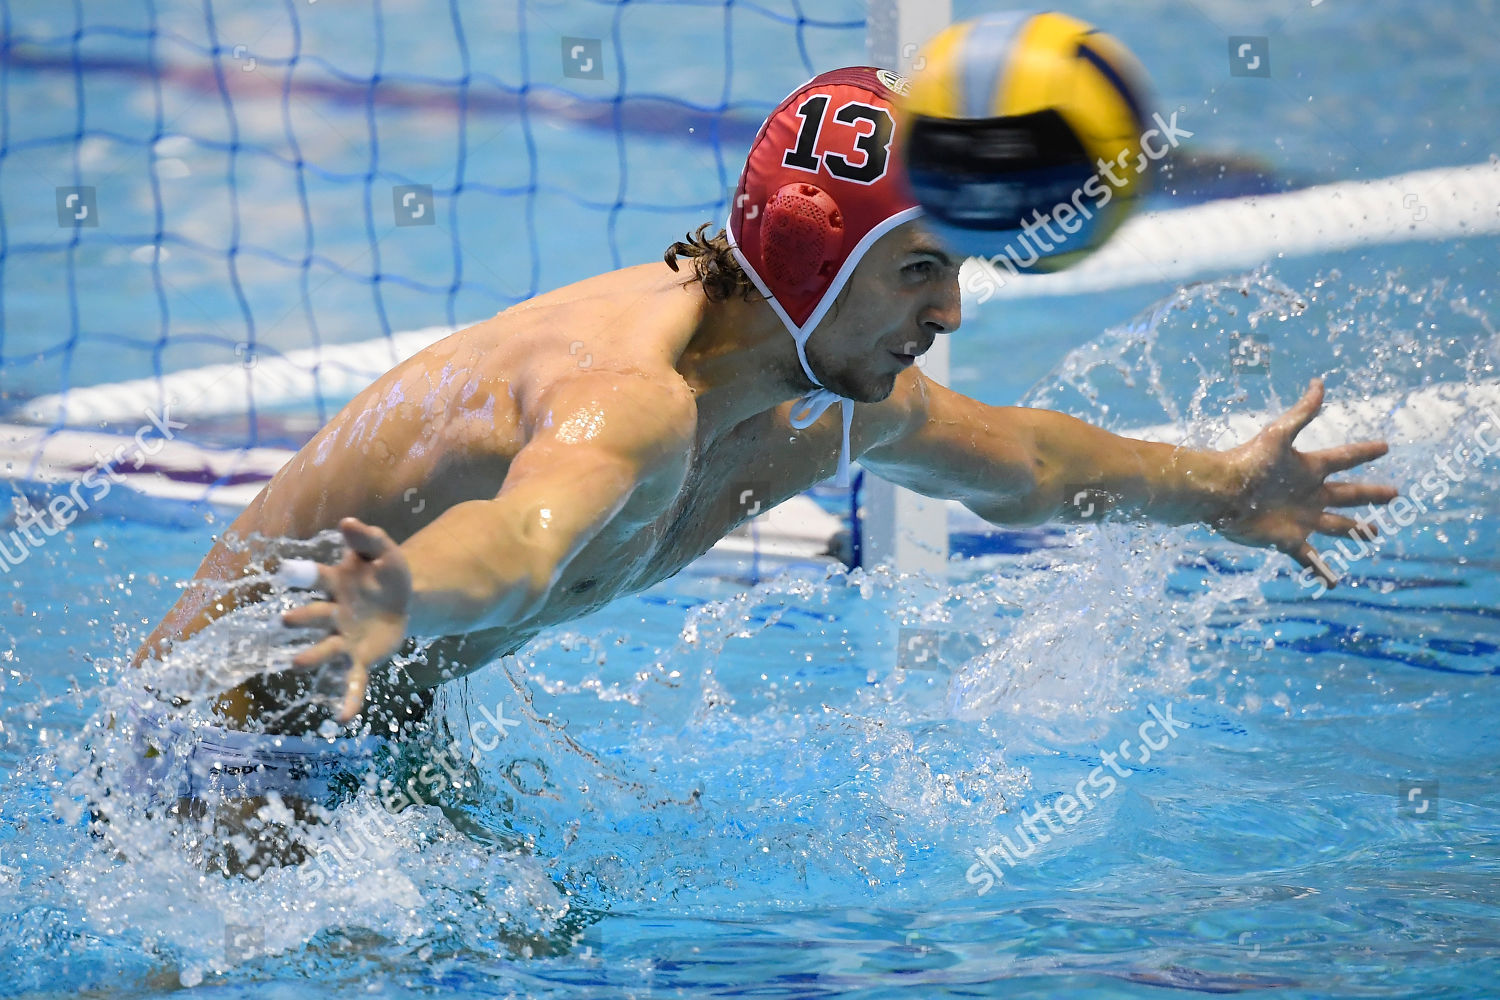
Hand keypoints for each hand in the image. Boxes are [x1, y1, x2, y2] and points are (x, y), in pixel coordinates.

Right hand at [280, 518, 411, 721]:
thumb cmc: (385, 573)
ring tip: (296, 664)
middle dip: (301, 618)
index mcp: (335, 584)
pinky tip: (344, 718)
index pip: (318, 577)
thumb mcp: (385, 551)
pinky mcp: (360, 659)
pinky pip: (352, 681)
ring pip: (324, 649)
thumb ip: (368, 538)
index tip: (287, 571)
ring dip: (311, 656)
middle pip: (315, 616)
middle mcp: (333, 613)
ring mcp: (344, 638)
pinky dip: (348, 699)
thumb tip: (348, 521)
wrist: (405, 599)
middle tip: (285, 621)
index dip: (304, 574)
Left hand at [1213, 378, 1398, 588]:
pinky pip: (1309, 559)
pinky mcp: (1287, 539)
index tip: (1385, 447)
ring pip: (1337, 526)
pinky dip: (1322, 571)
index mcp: (1310, 468)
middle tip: (1394, 494)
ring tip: (1373, 533)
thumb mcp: (1278, 435)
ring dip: (1356, 530)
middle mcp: (1309, 493)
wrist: (1218, 492)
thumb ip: (1301, 413)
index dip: (1364, 452)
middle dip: (1371, 494)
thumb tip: (1320, 383)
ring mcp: (1301, 518)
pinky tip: (1334, 582)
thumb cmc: (1246, 462)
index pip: (1345, 458)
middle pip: (1349, 494)